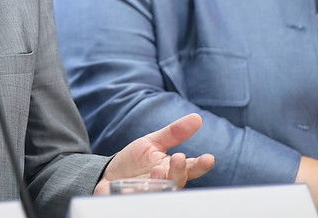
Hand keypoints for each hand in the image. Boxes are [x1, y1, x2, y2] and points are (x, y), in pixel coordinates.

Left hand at [93, 113, 214, 193]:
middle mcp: (164, 183)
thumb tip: (197, 117)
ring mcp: (150, 193)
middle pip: (177, 180)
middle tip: (179, 158)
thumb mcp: (152, 143)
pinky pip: (137, 198)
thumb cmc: (134, 161)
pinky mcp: (133, 199)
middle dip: (179, 170)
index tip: (209, 158)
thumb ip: (174, 133)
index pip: (190, 167)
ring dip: (160, 182)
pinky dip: (137, 193)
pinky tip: (134, 187)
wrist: (108, 176)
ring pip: (160, 192)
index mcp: (171, 169)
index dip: (200, 164)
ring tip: (157, 170)